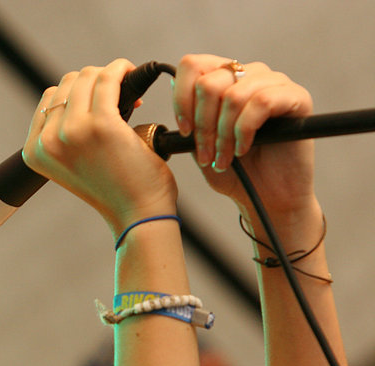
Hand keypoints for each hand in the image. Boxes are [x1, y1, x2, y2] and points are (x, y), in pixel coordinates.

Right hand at [22, 59, 177, 236]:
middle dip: (93, 83)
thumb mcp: (74, 161)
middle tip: (119, 97)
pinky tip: (131, 74)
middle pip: (67, 83)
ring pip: (88, 77)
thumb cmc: (114, 189)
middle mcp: (48, 141)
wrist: (137, 214)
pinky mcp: (102, 124)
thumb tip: (84, 86)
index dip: (77, 94)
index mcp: (34, 152)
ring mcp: (73, 132)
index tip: (100, 104)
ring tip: (127, 88)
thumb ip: (65, 131)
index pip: (49, 99)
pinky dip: (121, 69)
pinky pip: (109, 78)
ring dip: (109, 75)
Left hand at [172, 54, 315, 225]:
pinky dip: (245, 130)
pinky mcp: (297, 98)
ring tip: (224, 158)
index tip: (185, 131)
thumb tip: (172, 83)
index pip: (193, 65)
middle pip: (209, 83)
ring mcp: (274, 83)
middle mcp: (249, 74)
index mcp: (225, 79)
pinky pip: (262, 102)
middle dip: (203, 125)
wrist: (266, 196)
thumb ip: (188, 115)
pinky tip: (243, 149)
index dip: (182, 99)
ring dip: (223, 134)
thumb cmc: (235, 171)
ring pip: (233, 96)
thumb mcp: (200, 144)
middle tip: (207, 154)